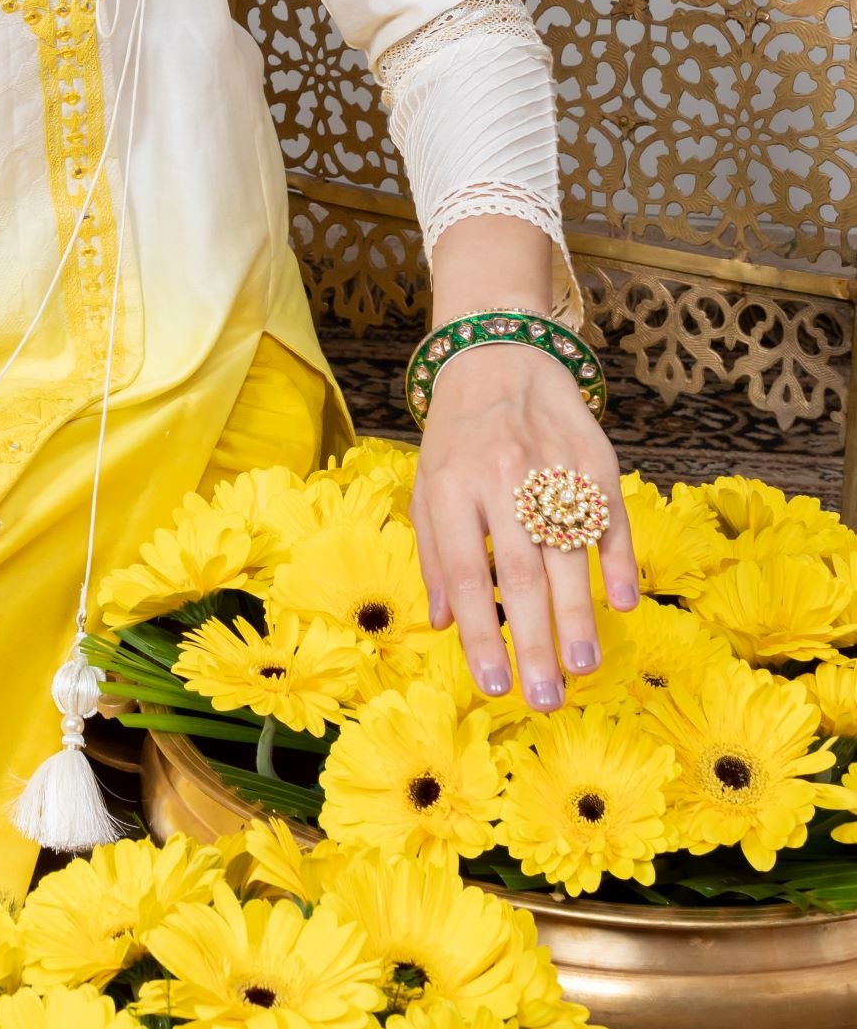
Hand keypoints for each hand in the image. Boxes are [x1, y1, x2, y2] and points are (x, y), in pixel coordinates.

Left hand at [411, 341, 637, 709]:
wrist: (500, 353)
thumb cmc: (458, 435)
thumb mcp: (428, 484)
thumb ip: (434, 553)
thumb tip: (445, 624)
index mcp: (450, 487)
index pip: (462, 571)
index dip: (479, 631)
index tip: (493, 684)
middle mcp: (500, 479)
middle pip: (518, 572)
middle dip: (532, 641)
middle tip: (544, 699)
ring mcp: (551, 469)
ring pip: (567, 553)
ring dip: (577, 615)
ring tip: (581, 667)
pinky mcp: (594, 460)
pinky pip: (609, 519)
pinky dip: (619, 561)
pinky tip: (623, 602)